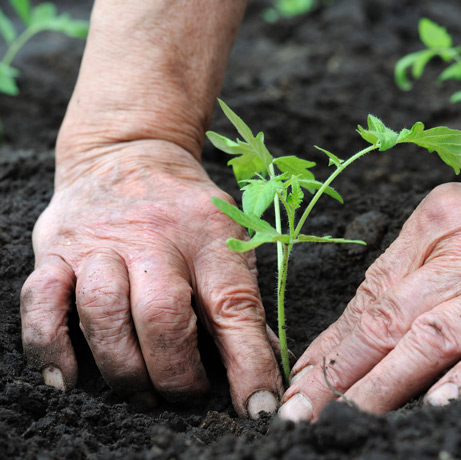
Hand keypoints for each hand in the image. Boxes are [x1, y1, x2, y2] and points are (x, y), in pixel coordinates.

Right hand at [20, 140, 282, 417]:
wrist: (129, 153)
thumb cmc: (187, 211)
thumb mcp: (227, 238)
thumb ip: (240, 299)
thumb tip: (262, 367)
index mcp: (209, 234)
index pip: (234, 305)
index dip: (249, 363)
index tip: (259, 407)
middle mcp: (153, 236)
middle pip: (162, 316)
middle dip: (176, 373)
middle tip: (188, 396)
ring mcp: (99, 243)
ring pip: (103, 314)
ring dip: (124, 369)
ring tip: (143, 392)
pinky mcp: (56, 250)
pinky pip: (41, 302)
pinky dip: (50, 348)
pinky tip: (69, 379)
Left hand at [279, 138, 460, 420]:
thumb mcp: (452, 226)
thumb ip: (405, 274)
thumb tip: (349, 334)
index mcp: (429, 226)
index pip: (367, 297)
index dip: (330, 346)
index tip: (301, 382)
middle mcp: (460, 252)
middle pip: (388, 318)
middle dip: (340, 372)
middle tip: (304, 412)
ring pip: (433, 335)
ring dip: (387, 381)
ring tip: (352, 417)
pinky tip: (440, 404)